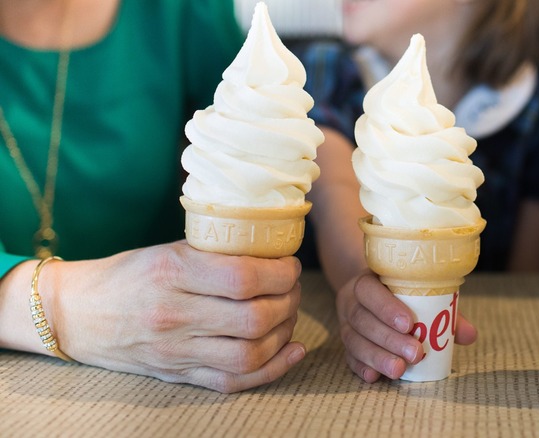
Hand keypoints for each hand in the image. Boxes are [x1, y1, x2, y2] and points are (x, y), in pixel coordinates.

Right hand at [51, 241, 305, 392]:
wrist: (77, 314)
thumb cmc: (129, 274)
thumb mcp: (168, 249)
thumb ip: (216, 253)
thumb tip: (274, 252)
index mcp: (172, 272)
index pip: (244, 278)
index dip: (280, 273)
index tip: (289, 265)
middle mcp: (174, 314)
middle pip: (254, 318)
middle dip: (288, 301)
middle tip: (292, 289)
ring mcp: (176, 350)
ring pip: (250, 353)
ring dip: (284, 333)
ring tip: (288, 315)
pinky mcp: (178, 374)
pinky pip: (234, 381)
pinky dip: (272, 369)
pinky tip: (292, 350)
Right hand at [336, 272, 477, 381]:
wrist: (369, 292)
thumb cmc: (401, 293)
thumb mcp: (420, 293)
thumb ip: (444, 312)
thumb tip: (470, 335)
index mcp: (368, 282)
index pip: (369, 291)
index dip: (386, 308)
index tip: (408, 324)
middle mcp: (351, 302)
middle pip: (363, 320)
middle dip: (389, 339)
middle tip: (415, 353)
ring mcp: (345, 324)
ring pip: (354, 341)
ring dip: (377, 357)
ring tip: (399, 370)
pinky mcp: (346, 344)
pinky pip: (349, 357)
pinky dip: (361, 367)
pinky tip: (374, 377)